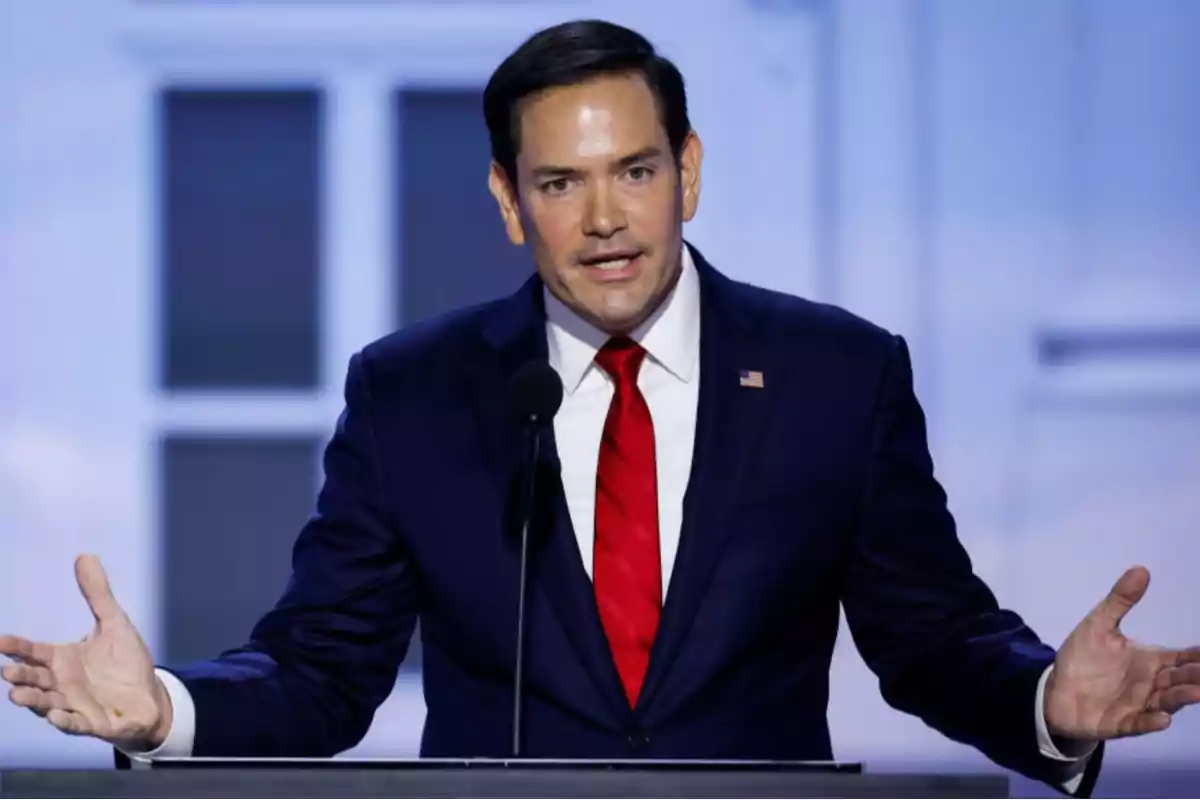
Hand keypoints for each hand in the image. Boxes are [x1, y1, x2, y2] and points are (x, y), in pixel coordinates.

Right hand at [1, 554, 171, 749]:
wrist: (149, 695)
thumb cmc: (126, 661)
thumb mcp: (114, 623)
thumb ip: (98, 593)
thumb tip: (84, 555)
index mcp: (63, 659)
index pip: (34, 651)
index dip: (17, 647)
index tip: (0, 641)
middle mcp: (63, 683)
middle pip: (34, 679)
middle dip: (20, 676)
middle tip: (7, 671)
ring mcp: (75, 704)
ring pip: (46, 703)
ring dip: (33, 700)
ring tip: (17, 694)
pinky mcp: (93, 722)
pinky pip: (75, 723)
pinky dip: (65, 721)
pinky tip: (56, 715)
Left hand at [1045, 565, 1199, 742]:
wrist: (1055, 690)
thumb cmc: (1083, 658)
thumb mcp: (1098, 625)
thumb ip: (1119, 601)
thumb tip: (1141, 569)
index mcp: (1150, 660)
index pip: (1182, 657)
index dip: (1198, 656)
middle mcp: (1151, 684)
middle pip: (1180, 679)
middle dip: (1195, 676)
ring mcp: (1138, 705)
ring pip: (1166, 702)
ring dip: (1181, 698)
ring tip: (1197, 693)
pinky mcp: (1120, 723)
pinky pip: (1139, 724)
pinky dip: (1150, 722)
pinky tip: (1162, 719)